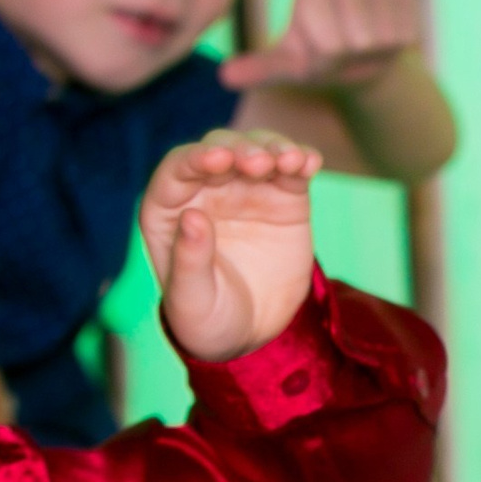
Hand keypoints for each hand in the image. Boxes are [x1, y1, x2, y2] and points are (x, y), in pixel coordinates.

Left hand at [141, 130, 320, 360]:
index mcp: (170, 210)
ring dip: (274, 148)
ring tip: (291, 160)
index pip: (178, 171)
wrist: (253, 334)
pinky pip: (292, 171)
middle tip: (259, 162)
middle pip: (220, 151)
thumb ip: (188, 260)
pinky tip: (310, 161)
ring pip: (258, 150)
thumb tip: (193, 216)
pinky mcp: (285, 199)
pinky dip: (302, 160)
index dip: (197, 159)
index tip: (219, 159)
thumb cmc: (208, 318)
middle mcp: (207, 190)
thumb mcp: (191, 300)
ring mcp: (247, 190)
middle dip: (239, 149)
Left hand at [220, 0, 423, 94]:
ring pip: (387, 34)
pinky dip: (400, 43)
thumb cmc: (319, 62)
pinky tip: (386, 36)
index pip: (329, 43)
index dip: (330, 60)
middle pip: (359, 38)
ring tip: (367, 45)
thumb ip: (260, 69)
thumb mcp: (289, 69)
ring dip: (378, 51)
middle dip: (355, 56)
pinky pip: (409, 28)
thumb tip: (224, 77)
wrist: (361, 59)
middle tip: (349, 52)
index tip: (324, 54)